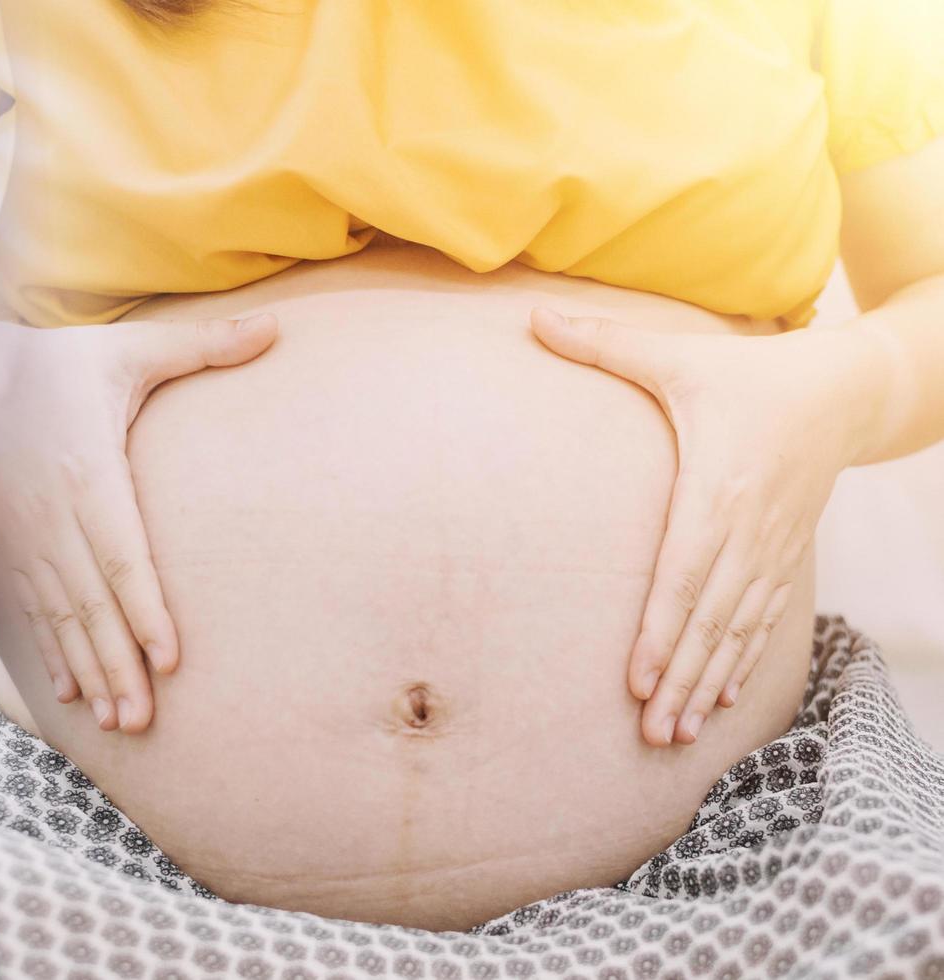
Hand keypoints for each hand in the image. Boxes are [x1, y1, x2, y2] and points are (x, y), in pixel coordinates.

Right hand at [0, 313, 278, 732]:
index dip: (144, 610)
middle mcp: (52, 516)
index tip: (169, 658)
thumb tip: (275, 328)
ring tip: (116, 721)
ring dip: (88, 672)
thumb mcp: (127, 348)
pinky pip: (31, 612)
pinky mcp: (6, 549)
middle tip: (144, 720)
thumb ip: (202, 346)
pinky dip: (50, 654)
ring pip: (61, 618)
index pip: (121, 554)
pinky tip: (68, 695)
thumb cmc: (56, 363)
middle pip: (91, 603)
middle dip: (117, 665)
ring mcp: (24, 538)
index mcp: (87, 471)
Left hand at [530, 308, 884, 745]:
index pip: (685, 572)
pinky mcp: (787, 557)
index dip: (663, 629)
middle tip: (651, 733)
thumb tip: (529, 315)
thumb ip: (603, 343)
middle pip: (713, 618)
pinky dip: (743, 666)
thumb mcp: (678, 354)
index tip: (638, 678)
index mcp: (720, 484)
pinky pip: (765, 623)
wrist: (844, 389)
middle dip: (682, 678)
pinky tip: (721, 704)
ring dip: (709, 685)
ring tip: (676, 734)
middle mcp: (751, 529)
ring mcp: (775, 548)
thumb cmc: (749, 373)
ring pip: (739, 631)